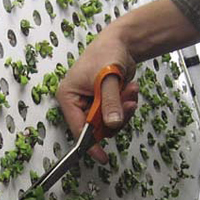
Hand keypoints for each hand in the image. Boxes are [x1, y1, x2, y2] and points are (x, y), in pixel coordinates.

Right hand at [56, 22, 136, 162]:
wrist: (121, 42)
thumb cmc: (107, 53)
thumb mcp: (108, 78)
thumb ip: (110, 102)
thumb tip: (112, 123)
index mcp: (69, 96)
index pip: (77, 127)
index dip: (90, 143)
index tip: (101, 157)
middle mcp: (78, 102)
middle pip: (96, 127)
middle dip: (114, 116)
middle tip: (126, 104)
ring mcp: (92, 103)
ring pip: (109, 122)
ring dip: (123, 109)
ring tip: (129, 91)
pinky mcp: (105, 102)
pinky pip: (117, 115)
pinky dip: (126, 104)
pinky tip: (130, 90)